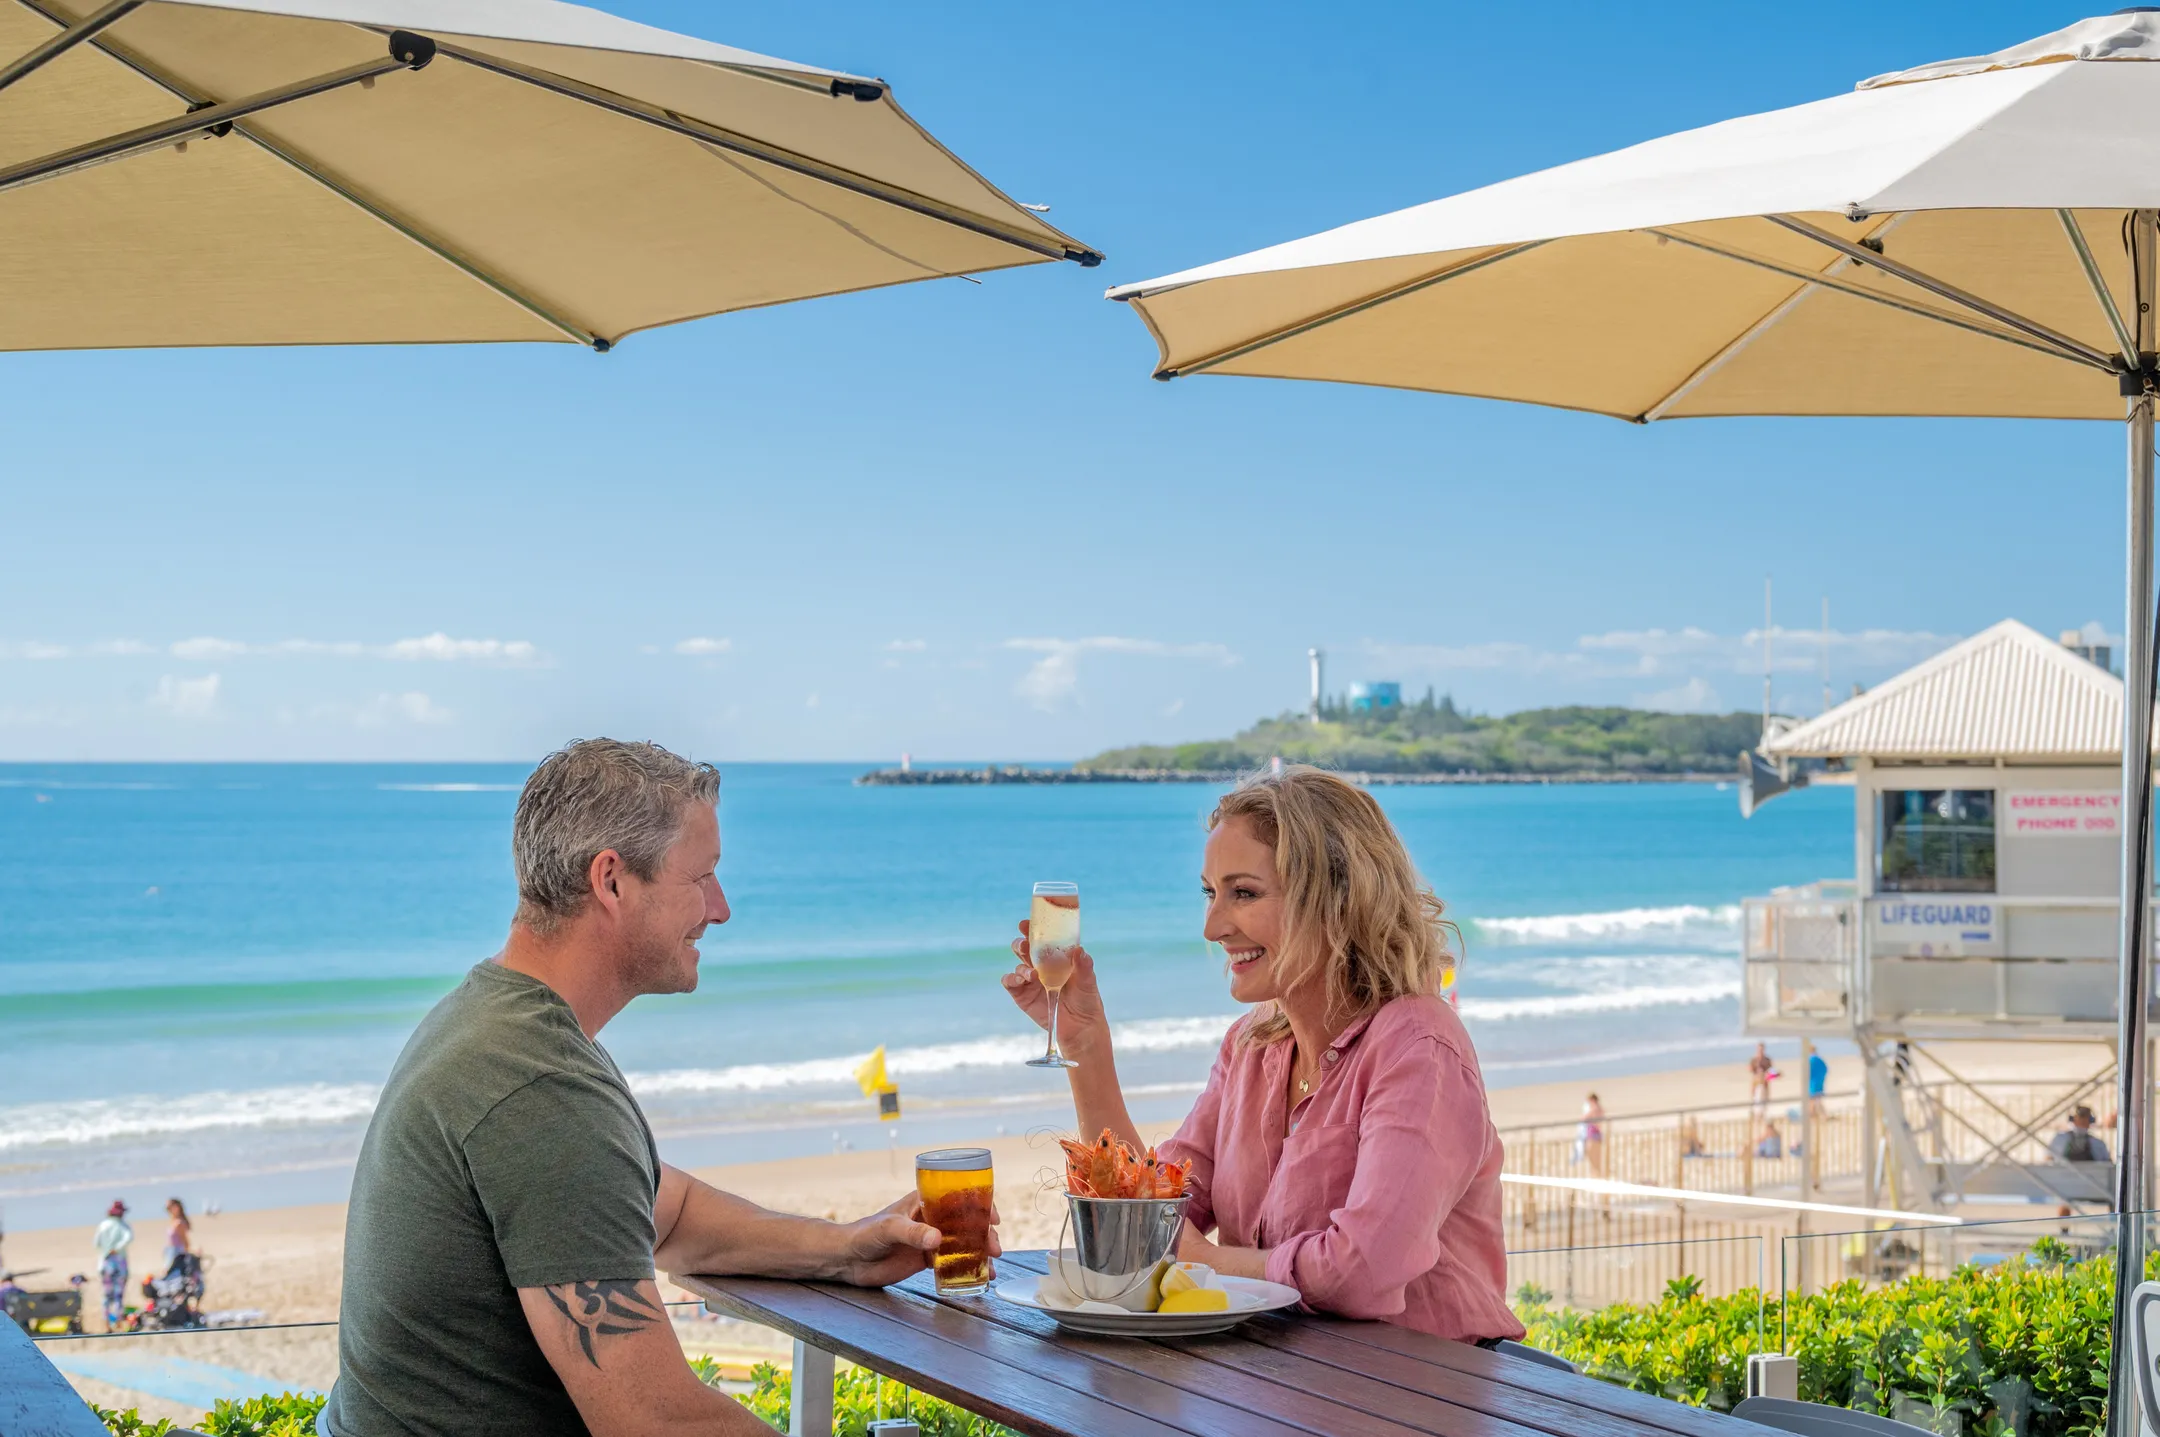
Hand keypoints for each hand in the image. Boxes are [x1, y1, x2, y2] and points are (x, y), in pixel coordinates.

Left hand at [832, 1192, 1002, 1288]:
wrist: (848, 1260)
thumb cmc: (864, 1234)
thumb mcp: (889, 1229)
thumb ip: (912, 1233)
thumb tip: (938, 1240)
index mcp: (924, 1200)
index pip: (958, 1196)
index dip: (980, 1204)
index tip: (993, 1218)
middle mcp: (931, 1218)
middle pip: (966, 1221)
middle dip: (985, 1233)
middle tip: (995, 1248)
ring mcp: (929, 1238)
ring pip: (963, 1242)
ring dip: (980, 1251)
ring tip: (993, 1265)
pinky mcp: (925, 1258)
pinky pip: (951, 1261)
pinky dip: (966, 1267)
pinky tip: (979, 1276)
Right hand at [1002, 921, 1109, 1056]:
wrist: (1080, 1029)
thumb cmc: (1086, 1002)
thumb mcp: (1088, 982)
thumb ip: (1084, 966)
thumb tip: (1079, 950)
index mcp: (1057, 957)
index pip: (1043, 938)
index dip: (1033, 929)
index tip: (1026, 924)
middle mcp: (1042, 966)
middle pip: (1026, 948)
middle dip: (1022, 943)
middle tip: (1025, 945)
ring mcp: (1031, 980)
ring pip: (1018, 963)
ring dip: (1021, 964)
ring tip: (1032, 974)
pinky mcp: (1022, 995)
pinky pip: (1010, 982)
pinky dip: (1012, 978)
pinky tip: (1022, 980)